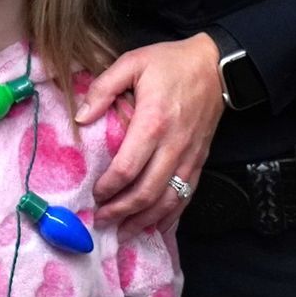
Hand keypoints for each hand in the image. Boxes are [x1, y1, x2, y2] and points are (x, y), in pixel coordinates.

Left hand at [75, 34, 225, 233]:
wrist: (215, 66)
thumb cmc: (170, 63)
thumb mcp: (133, 63)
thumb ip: (104, 88)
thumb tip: (80, 117)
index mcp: (152, 123)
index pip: (127, 168)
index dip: (109, 187)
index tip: (94, 194)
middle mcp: (173, 146)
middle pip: (146, 192)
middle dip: (122, 212)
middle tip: (101, 221)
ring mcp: (189, 157)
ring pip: (167, 201)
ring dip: (144, 221)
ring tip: (123, 233)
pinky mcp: (200, 161)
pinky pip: (186, 196)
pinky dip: (171, 216)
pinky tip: (156, 227)